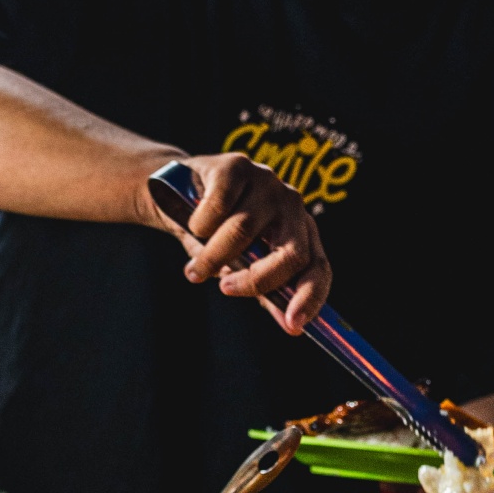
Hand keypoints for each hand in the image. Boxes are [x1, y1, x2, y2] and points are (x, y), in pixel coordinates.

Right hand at [141, 152, 331, 333]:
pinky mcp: (238, 165)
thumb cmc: (214, 235)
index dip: (310, 297)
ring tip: (194, 269)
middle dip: (255, 279)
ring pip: (244, 230)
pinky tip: (194, 224)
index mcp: (300, 232)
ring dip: (213, 255)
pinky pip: (219, 206)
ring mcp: (267, 182)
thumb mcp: (240, 267)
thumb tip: (292, 327)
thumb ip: (266, 292)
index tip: (293, 325)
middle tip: (224, 288)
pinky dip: (200, 224)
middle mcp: (292, 205)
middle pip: (290, 252)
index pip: (318, 267)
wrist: (175, 194)